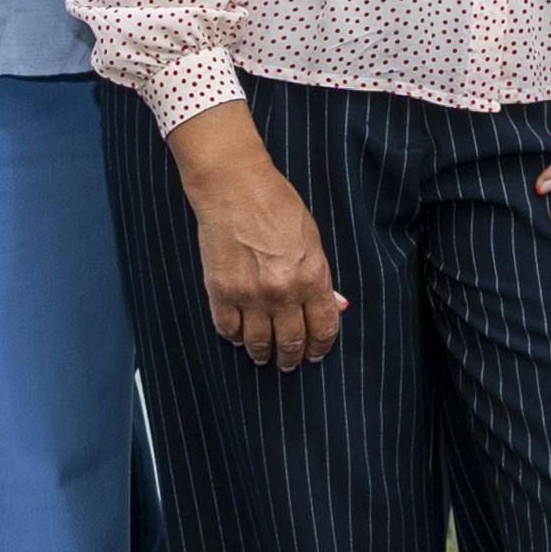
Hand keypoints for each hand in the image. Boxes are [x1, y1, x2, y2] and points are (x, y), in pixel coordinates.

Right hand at [170, 104, 347, 368]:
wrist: (235, 188)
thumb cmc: (278, 206)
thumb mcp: (312, 239)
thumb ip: (320, 277)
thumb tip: (331, 305)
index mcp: (311, 278)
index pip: (323, 327)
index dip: (320, 346)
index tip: (315, 355)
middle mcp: (282, 292)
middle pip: (291, 342)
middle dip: (291, 358)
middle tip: (289, 363)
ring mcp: (249, 295)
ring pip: (258, 343)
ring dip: (262, 354)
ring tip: (263, 356)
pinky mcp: (220, 291)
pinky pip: (227, 329)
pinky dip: (234, 338)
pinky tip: (239, 337)